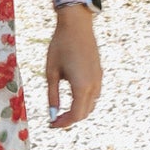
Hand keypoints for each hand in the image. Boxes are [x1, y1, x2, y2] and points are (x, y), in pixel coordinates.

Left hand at [45, 7, 100, 127]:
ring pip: (91, 105)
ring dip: (78, 111)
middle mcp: (94, 85)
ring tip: (61, 111)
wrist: (77, 25)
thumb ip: (53, 95)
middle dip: (70, 119)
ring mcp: (98, 79)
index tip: (51, 124)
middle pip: (85, 113)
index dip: (64, 123)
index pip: (76, 115)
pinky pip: (94, 94)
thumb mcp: (51, 72)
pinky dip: (83, 101)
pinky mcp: (99, 73)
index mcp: (81, 86)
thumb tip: (53, 114)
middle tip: (54, 120)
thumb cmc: (60, 46)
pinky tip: (71, 98)